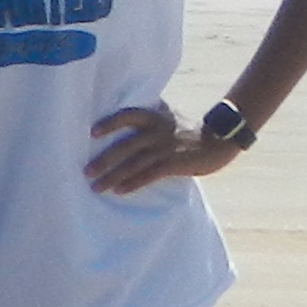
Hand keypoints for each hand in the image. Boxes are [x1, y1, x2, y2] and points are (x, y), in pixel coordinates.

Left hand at [84, 100, 232, 193]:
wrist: (220, 140)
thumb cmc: (188, 132)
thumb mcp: (167, 121)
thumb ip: (147, 123)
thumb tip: (121, 128)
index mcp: (155, 117)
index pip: (128, 116)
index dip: (110, 123)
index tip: (92, 132)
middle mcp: (158, 130)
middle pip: (126, 145)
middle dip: (104, 160)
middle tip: (86, 171)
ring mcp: (167, 147)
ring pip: (135, 163)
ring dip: (113, 176)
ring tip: (96, 187)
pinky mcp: (176, 163)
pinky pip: (150, 174)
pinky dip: (133, 183)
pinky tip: (119, 191)